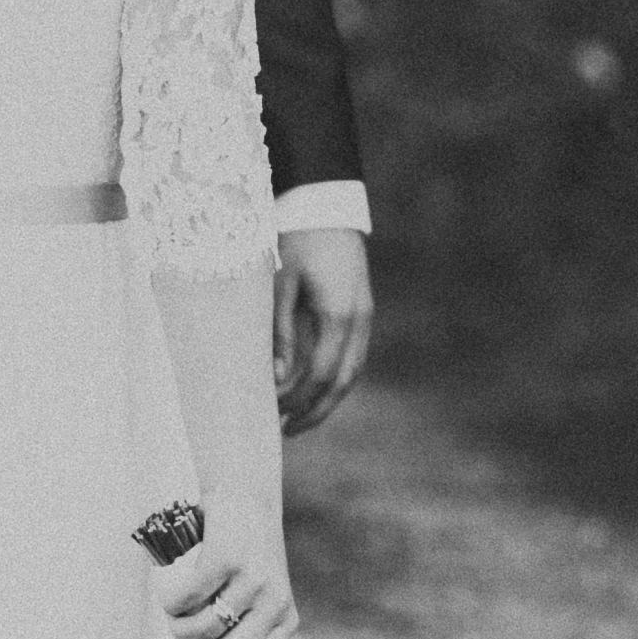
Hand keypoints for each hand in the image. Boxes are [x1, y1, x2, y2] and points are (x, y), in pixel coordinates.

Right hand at [150, 538, 297, 638]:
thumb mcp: (258, 596)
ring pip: (203, 629)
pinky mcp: (226, 559)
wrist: (245, 497)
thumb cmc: (244, 555)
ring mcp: (252, 580)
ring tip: (174, 616)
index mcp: (286, 618)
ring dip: (178, 629)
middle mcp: (275, 601)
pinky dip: (169, 601)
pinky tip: (167, 591)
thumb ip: (243, 631)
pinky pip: (186, 598)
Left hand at [273, 227, 373, 436]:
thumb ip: (281, 334)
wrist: (325, 207)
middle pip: (343, 382)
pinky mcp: (362, 310)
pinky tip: (314, 388)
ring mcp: (365, 316)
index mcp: (338, 314)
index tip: (272, 414)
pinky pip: (353, 356)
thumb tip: (279, 379)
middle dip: (315, 410)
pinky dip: (335, 379)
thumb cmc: (295, 241)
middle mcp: (359, 320)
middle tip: (286, 431)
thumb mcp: (280, 286)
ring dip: (327, 398)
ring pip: (352, 372)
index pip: (321, 374)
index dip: (298, 400)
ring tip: (298, 418)